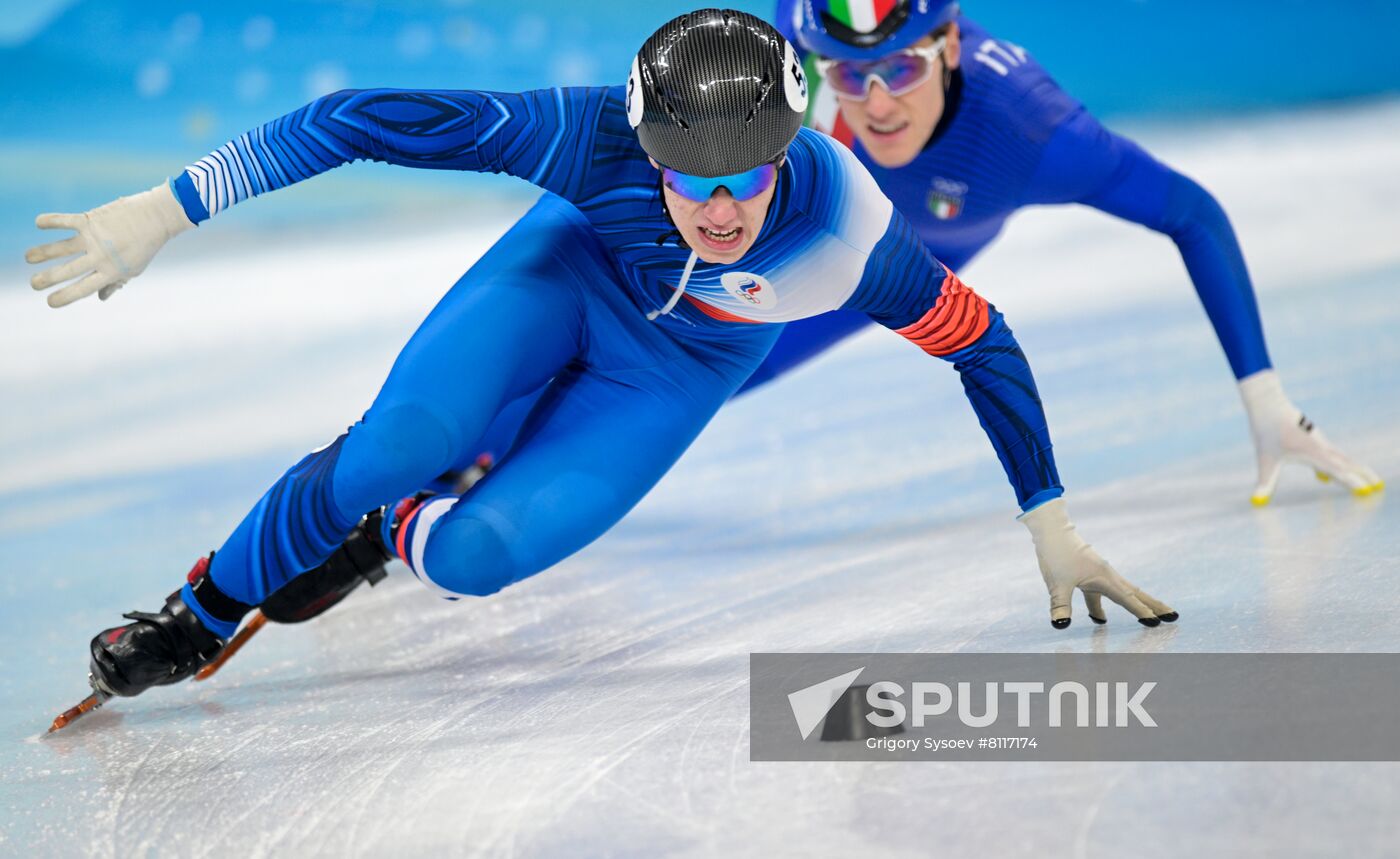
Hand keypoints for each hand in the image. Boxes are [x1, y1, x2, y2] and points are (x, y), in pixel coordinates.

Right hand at [26, 181, 193, 307]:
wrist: (158, 217)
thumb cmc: (145, 245)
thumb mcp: (134, 268)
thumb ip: (115, 282)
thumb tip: (100, 298)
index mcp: (111, 272)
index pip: (83, 289)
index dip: (65, 297)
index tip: (50, 302)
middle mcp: (101, 257)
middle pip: (68, 271)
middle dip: (47, 279)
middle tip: (33, 284)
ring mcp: (95, 238)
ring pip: (61, 248)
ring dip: (42, 253)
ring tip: (28, 258)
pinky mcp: (91, 219)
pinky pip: (66, 221)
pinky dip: (51, 221)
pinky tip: (38, 223)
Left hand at [1019, 498, 1177, 628]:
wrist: (1051, 530)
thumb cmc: (1056, 554)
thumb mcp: (1057, 583)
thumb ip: (1060, 605)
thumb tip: (1060, 625)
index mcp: (1104, 579)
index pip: (1128, 600)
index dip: (1142, 612)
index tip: (1157, 624)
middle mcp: (1107, 576)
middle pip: (1135, 594)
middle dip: (1154, 606)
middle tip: (1173, 617)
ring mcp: (1099, 574)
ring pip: (1122, 593)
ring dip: (1135, 605)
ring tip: (1149, 618)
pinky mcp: (1089, 574)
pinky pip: (1103, 594)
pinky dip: (1104, 606)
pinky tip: (1099, 619)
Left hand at [1239, 370, 1382, 505]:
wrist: (1268, 406)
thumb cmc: (1266, 432)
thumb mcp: (1265, 460)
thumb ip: (1265, 482)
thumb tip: (1256, 502)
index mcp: (1313, 452)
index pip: (1337, 471)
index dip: (1352, 482)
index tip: (1366, 491)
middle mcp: (1321, 447)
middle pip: (1347, 463)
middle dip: (1363, 475)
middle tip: (1377, 488)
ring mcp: (1319, 443)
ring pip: (1341, 459)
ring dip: (1353, 471)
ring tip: (1365, 483)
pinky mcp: (1314, 440)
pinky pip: (1331, 456)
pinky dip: (1338, 466)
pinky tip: (1323, 480)